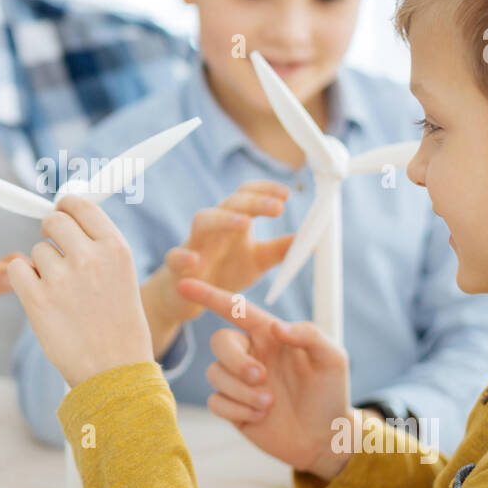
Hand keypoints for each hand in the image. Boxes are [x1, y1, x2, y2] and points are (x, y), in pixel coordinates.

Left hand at [7, 196, 153, 385]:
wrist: (114, 372)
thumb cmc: (119, 327)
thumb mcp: (123, 277)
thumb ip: (99, 247)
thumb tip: (68, 216)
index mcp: (115, 248)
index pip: (81, 206)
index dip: (66, 206)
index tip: (60, 210)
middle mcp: (89, 257)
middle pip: (54, 221)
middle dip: (50, 232)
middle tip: (52, 248)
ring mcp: (62, 278)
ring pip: (35, 251)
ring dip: (40, 266)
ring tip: (59, 293)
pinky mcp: (38, 300)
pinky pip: (16, 269)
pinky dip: (22, 280)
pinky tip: (38, 296)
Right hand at [143, 182, 293, 351]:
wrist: (186, 296)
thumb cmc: (223, 272)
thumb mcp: (257, 261)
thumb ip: (281, 249)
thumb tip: (313, 240)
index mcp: (234, 223)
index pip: (247, 195)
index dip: (265, 190)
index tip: (288, 194)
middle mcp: (214, 228)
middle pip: (230, 203)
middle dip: (253, 202)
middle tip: (278, 208)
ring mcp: (194, 245)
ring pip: (202, 221)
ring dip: (223, 220)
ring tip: (244, 224)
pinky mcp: (176, 268)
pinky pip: (175, 257)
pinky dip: (183, 257)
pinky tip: (194, 261)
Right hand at [177, 276, 355, 479]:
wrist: (325, 437)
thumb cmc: (330, 392)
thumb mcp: (332, 358)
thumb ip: (309, 334)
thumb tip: (277, 327)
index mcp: (269, 334)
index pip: (235, 309)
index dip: (209, 296)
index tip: (184, 285)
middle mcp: (251, 354)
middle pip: (219, 341)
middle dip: (236, 360)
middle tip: (261, 377)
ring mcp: (239, 381)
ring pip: (215, 373)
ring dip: (242, 390)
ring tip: (270, 403)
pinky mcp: (233, 407)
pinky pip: (215, 401)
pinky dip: (236, 409)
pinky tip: (260, 416)